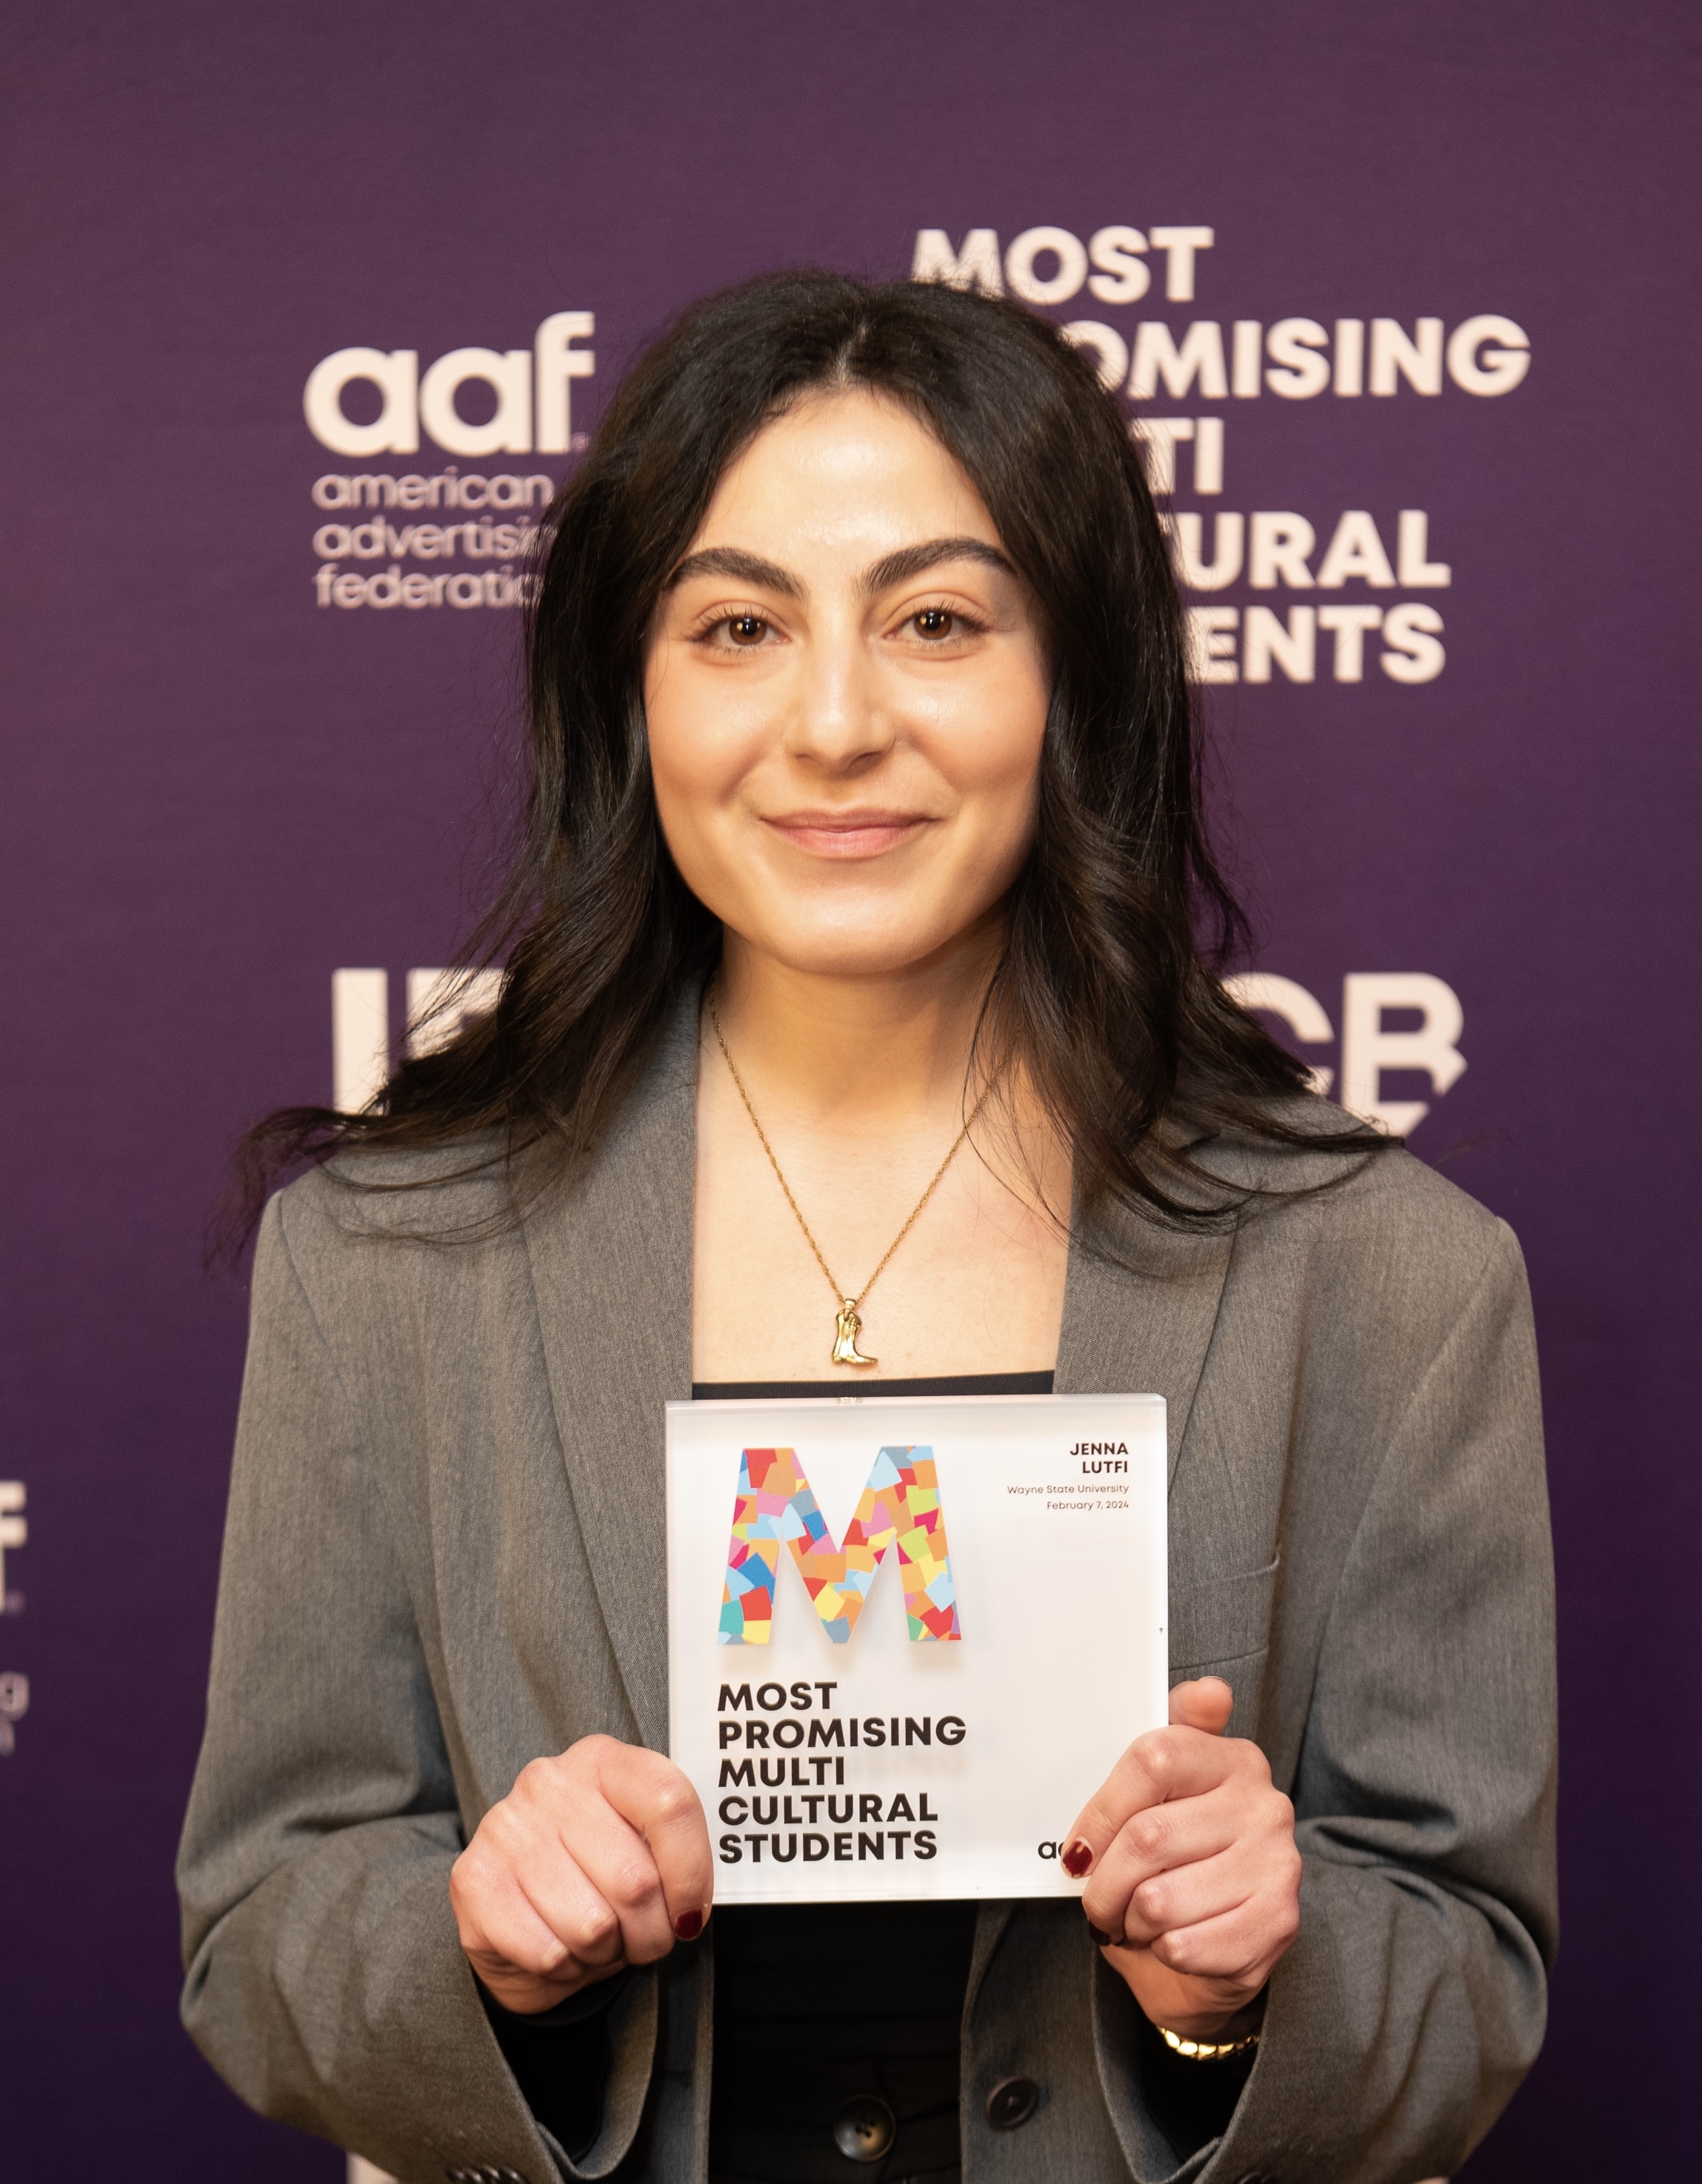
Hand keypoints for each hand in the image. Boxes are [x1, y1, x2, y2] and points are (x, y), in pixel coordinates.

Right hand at [449, 1734, 713, 2013]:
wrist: (518, 1917)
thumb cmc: (594, 1879)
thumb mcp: (640, 1850)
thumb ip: (670, 1857)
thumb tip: (688, 1910)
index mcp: (602, 1760)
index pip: (670, 1804)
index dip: (692, 1873)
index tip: (690, 1913)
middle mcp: (550, 1782)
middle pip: (636, 1879)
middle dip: (651, 1932)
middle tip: (642, 1937)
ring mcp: (505, 1826)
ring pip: (593, 1925)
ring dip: (606, 1953)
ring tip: (597, 1939)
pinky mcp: (472, 1879)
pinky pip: (548, 1951)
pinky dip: (564, 1967)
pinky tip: (557, 1946)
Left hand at [1062, 1678, 1299, 2039]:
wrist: (1214, 1955)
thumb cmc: (1176, 1867)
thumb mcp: (1160, 1801)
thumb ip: (1163, 1749)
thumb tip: (1211, 1691)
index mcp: (1232, 1758)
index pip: (1152, 1760)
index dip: (1100, 1812)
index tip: (1079, 1849)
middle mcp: (1264, 1804)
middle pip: (1147, 1837)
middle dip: (1105, 1883)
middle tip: (1099, 1901)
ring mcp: (1278, 1863)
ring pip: (1159, 1899)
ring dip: (1131, 1922)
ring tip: (1136, 1920)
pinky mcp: (1279, 1923)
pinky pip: (1186, 1944)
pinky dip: (1162, 1952)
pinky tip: (1169, 1943)